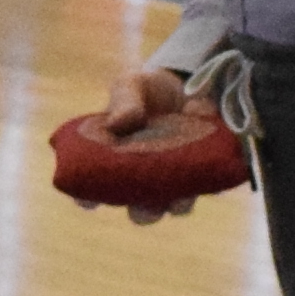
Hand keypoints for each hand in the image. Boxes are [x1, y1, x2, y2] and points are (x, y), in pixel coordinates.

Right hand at [96, 64, 215, 224]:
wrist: (188, 84)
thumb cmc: (148, 90)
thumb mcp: (131, 87)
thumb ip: (124, 101)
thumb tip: (118, 123)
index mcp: (115, 164)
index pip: (94, 191)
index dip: (88, 198)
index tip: (89, 200)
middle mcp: (144, 179)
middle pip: (140, 211)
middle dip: (143, 211)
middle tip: (145, 201)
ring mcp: (175, 178)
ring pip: (175, 206)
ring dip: (178, 203)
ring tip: (181, 193)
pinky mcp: (203, 170)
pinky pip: (206, 185)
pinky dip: (206, 179)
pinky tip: (206, 166)